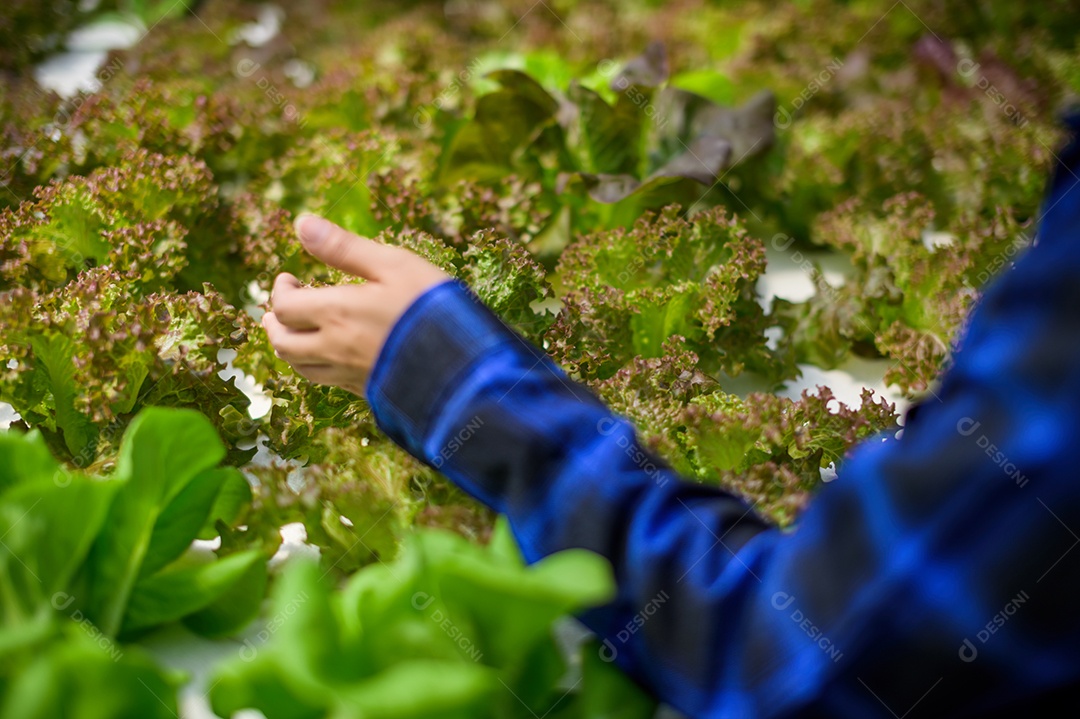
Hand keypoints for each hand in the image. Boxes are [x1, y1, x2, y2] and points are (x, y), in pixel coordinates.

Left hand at [262, 214, 450, 394]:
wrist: (465, 363)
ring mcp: (349, 374)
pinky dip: (316, 366)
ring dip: (291, 347)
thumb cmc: (431, 307)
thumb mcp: (393, 264)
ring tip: (298, 331)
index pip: (284, 307)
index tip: (291, 277)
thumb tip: (302, 223)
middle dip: (275, 322)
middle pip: (282, 343)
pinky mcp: (366, 391)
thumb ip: (344, 247)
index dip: (280, 290)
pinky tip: (330, 354)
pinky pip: (327, 382)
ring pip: (300, 367)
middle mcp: (333, 348)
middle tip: (282, 307)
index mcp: (335, 313)